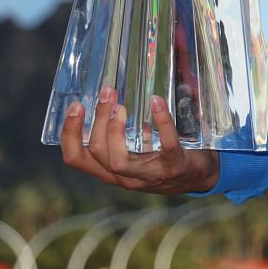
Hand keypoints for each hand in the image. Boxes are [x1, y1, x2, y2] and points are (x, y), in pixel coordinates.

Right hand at [59, 88, 220, 194]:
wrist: (198, 177)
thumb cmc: (159, 157)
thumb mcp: (132, 148)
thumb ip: (116, 131)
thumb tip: (104, 91)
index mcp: (109, 169)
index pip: (76, 158)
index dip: (69, 134)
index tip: (76, 106)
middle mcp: (124, 176)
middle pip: (97, 153)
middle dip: (98, 121)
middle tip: (107, 93)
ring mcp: (148, 174)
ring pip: (118, 160)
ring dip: (116, 129)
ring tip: (122, 105)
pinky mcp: (174, 167)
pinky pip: (165, 146)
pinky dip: (161, 123)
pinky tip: (157, 102)